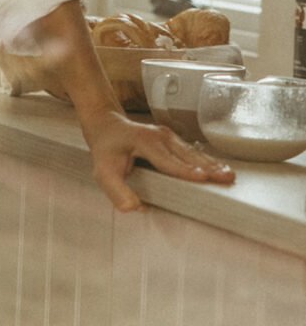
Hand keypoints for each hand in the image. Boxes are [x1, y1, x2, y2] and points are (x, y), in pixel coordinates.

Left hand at [81, 107, 235, 212]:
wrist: (106, 125)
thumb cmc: (106, 149)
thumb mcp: (102, 171)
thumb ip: (116, 190)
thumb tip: (134, 208)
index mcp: (145, 143)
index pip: (168, 160)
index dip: (185, 170)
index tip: (202, 177)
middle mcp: (159, 137)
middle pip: (187, 155)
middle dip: (208, 167)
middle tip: (228, 178)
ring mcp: (167, 136)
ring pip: (192, 152)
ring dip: (211, 164)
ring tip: (229, 175)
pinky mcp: (171, 139)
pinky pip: (191, 151)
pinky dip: (206, 160)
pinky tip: (219, 169)